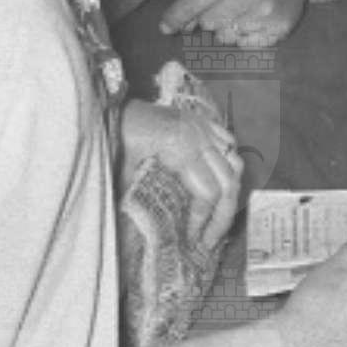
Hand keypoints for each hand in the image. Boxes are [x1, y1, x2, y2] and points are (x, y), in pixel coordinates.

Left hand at [119, 99, 244, 255]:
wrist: (111, 105)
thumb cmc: (115, 137)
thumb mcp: (123, 173)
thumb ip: (137, 204)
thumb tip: (144, 241)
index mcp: (180, 148)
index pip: (207, 193)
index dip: (202, 221)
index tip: (191, 240)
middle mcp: (199, 136)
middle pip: (229, 182)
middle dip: (223, 216)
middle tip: (210, 240)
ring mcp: (204, 126)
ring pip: (235, 164)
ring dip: (231, 193)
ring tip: (218, 217)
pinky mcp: (202, 122)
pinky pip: (229, 145)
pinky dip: (229, 168)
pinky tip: (218, 184)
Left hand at [161, 0, 324, 47]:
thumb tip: (177, 22)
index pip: (195, 2)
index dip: (176, 17)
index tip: (165, 28)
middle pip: (208, 23)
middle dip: (209, 16)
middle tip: (223, 3)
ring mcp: (266, 15)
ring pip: (226, 37)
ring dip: (227, 27)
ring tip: (241, 8)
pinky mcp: (279, 29)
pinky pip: (246, 46)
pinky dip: (245, 36)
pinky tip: (254, 17)